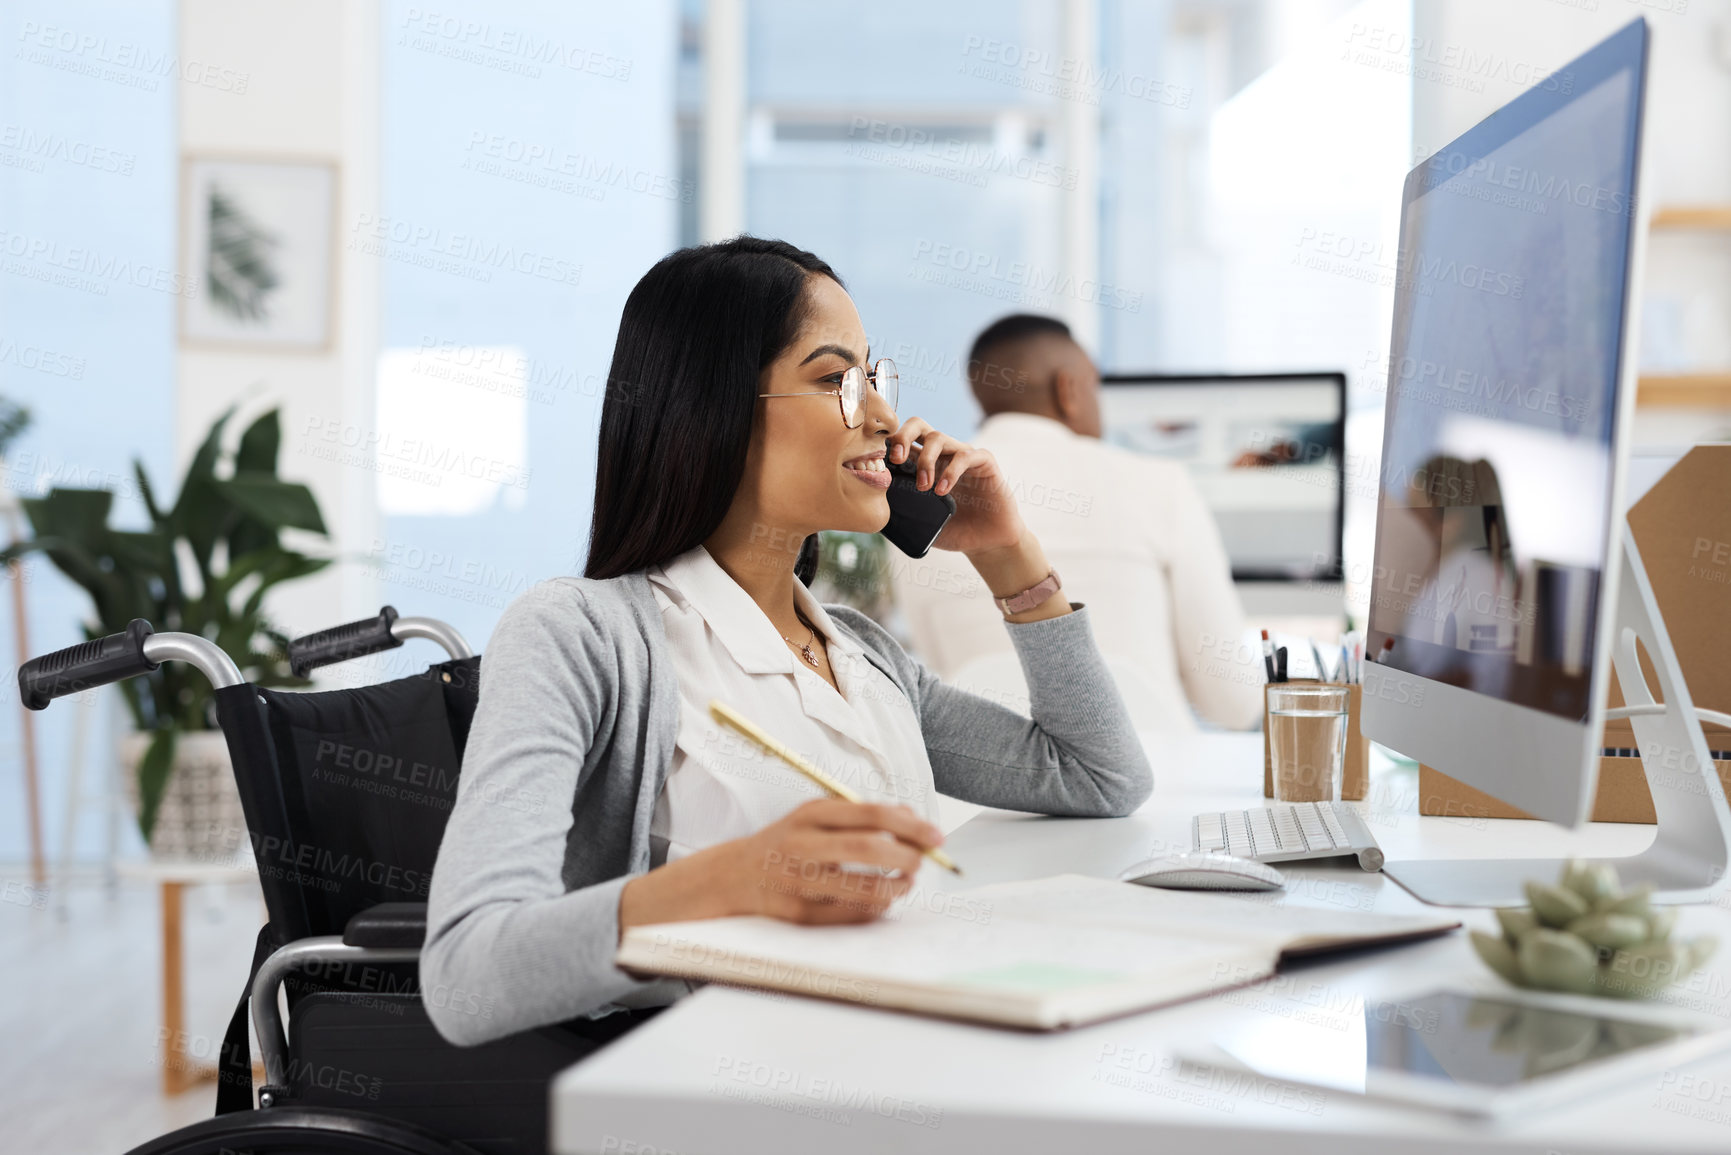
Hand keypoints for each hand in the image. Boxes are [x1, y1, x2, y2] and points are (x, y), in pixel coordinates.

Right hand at [618, 800, 943, 932]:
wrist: (733, 875)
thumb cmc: (788, 842)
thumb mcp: (817, 816)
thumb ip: (861, 814)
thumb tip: (911, 818)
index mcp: (811, 813)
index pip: (869, 814)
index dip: (909, 825)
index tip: (936, 836)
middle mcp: (802, 843)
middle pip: (867, 848)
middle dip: (906, 856)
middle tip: (924, 862)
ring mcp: (797, 880)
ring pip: (861, 888)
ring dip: (895, 887)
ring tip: (907, 882)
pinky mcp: (796, 913)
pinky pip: (846, 915)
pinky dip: (873, 909)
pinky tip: (884, 901)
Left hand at [887, 417, 1023, 554]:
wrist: (986, 541)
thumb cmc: (953, 529)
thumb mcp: (921, 522)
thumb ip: (901, 513)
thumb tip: (874, 511)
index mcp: (923, 464)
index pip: (902, 439)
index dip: (887, 443)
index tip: (878, 463)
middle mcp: (942, 454)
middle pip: (918, 425)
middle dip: (902, 437)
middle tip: (896, 461)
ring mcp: (962, 455)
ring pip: (938, 437)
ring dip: (926, 460)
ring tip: (923, 488)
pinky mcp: (984, 462)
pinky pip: (966, 455)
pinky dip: (951, 471)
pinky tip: (943, 491)